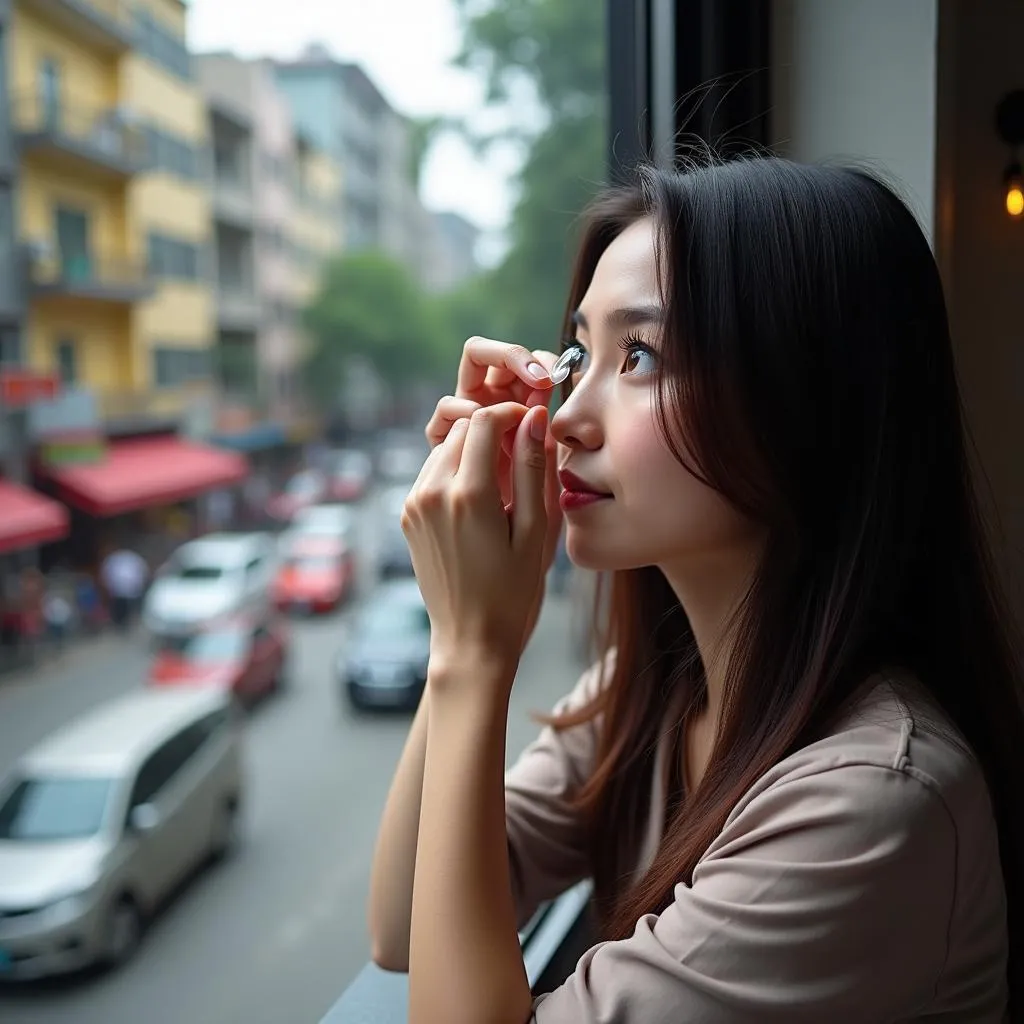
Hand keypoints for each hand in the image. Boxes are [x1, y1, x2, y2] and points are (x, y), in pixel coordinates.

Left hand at [402, 402, 550, 684]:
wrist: (471, 639)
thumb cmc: (513, 593)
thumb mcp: (536, 531)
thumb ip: (534, 470)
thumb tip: (534, 417)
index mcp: (468, 495)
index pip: (483, 421)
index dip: (510, 413)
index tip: (530, 422)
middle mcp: (432, 493)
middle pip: (461, 430)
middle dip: (491, 430)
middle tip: (521, 450)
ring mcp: (414, 505)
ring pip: (443, 449)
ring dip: (472, 450)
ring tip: (504, 479)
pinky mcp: (408, 516)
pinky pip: (431, 474)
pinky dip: (455, 472)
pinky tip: (481, 499)